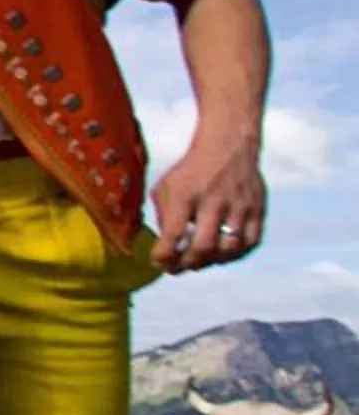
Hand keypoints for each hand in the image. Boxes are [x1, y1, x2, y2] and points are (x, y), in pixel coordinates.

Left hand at [147, 132, 266, 271]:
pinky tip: (222, 252)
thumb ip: (163, 216)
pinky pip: (250, 243)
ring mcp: (239, 206)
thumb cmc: (191, 171)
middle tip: (178, 267)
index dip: (163, 255)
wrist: (228, 146)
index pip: (173, 234)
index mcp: (185, 194)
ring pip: (228, 249)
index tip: (158, 261)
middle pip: (203, 247)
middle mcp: (214, 201)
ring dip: (211, 261)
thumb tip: (166, 247)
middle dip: (187, 264)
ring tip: (199, 260)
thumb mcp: (165, 186)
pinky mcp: (257, 209)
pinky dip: (235, 254)